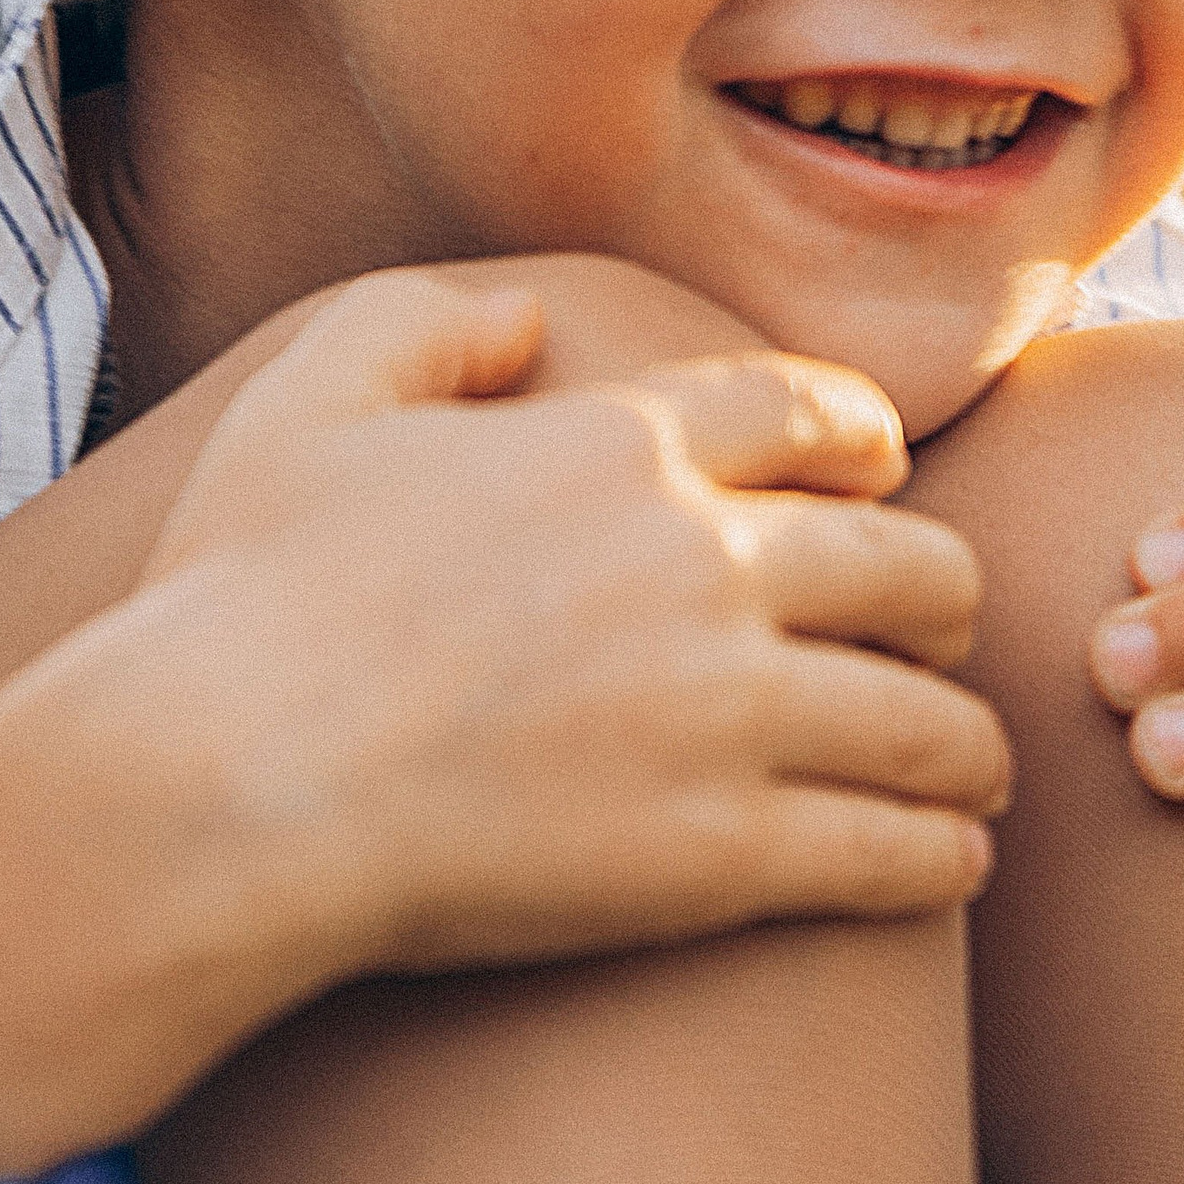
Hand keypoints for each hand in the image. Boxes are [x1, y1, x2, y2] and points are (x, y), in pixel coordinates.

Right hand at [0, 270, 1006, 1169]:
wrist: (214, 788)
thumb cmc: (237, 595)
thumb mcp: (308, 392)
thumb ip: (427, 321)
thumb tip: (530, 322)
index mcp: (621, 444)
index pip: (814, 416)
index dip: (872, 447)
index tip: (888, 481)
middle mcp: (700, 561)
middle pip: (912, 565)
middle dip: (944, 598)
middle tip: (940, 634)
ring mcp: (721, 711)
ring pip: (928, 717)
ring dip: (966, 741)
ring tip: (970, 771)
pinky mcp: (718, 853)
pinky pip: (893, 851)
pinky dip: (941, 855)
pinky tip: (948, 862)